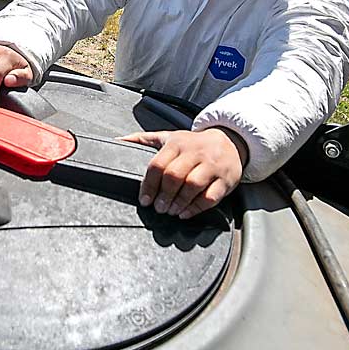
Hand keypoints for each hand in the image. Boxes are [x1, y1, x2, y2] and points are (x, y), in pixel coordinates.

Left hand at [119, 128, 245, 218]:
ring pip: (192, 185)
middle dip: (163, 196)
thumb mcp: (169, 136)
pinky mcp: (225, 179)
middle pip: (174, 176)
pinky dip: (196, 208)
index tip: (144, 200)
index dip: (148, 185)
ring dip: (178, 202)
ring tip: (171, 211)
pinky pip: (210, 196)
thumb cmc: (194, 144)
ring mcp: (211, 166)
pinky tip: (186, 213)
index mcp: (177, 144)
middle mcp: (195, 153)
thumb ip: (143, 139)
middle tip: (158, 208)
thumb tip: (117, 142)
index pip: (158, 164)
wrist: (230, 141)